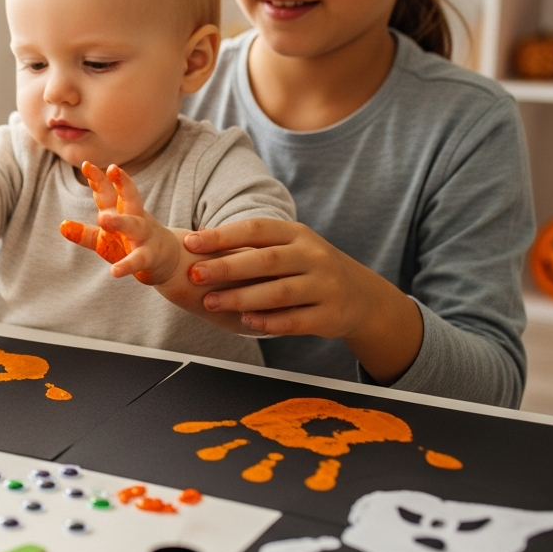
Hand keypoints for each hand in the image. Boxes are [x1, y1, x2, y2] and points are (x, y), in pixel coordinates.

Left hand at [59, 162, 183, 285]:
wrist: (168, 260)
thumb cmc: (131, 244)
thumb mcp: (105, 238)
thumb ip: (84, 233)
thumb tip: (61, 225)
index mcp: (121, 212)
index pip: (109, 191)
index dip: (98, 178)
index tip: (86, 164)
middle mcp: (134, 218)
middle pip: (128, 198)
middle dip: (120, 183)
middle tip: (105, 170)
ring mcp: (143, 236)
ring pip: (134, 225)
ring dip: (119, 220)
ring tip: (102, 219)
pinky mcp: (149, 257)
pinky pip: (138, 259)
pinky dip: (126, 265)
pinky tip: (114, 271)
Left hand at [184, 219, 422, 381]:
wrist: (362, 297)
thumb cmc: (309, 269)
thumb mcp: (289, 248)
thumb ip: (251, 245)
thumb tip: (199, 236)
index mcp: (298, 234)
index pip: (257, 229)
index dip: (223, 236)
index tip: (190, 242)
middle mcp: (314, 256)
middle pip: (266, 260)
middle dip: (227, 267)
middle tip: (195, 275)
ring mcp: (325, 286)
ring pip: (279, 293)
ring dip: (242, 298)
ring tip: (211, 302)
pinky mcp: (330, 315)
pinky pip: (295, 320)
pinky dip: (269, 322)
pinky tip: (246, 322)